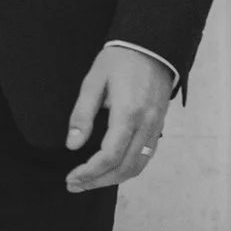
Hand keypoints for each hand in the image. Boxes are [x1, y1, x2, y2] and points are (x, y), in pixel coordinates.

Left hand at [63, 43, 173, 192]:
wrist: (152, 44)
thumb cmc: (120, 60)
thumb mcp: (93, 82)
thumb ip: (82, 114)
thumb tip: (73, 145)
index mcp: (128, 113)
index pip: (109, 156)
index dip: (89, 172)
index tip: (71, 178)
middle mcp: (146, 124)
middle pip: (124, 167)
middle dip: (98, 181)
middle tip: (75, 185)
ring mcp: (156, 126)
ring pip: (138, 166)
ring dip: (113, 179)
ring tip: (90, 182)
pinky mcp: (159, 125)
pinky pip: (146, 156)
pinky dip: (128, 169)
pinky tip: (110, 169)